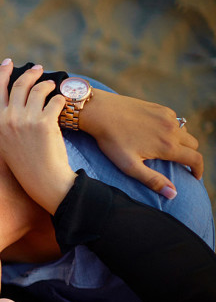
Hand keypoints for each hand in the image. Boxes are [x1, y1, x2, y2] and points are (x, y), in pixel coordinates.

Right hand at [0, 60, 75, 213]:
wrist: (41, 178)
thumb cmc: (22, 160)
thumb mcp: (1, 138)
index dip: (2, 72)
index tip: (8, 62)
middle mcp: (9, 118)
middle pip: (19, 85)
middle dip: (30, 73)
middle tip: (38, 69)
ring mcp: (27, 119)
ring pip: (38, 89)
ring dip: (47, 85)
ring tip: (51, 87)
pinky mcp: (46, 122)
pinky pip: (55, 100)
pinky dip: (60, 100)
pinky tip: (61, 104)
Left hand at [80, 91, 202, 196]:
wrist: (102, 112)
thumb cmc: (112, 141)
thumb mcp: (129, 166)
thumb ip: (153, 180)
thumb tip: (173, 194)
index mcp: (167, 146)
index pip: (195, 159)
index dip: (198, 170)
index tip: (195, 176)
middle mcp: (172, 130)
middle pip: (193, 145)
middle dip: (190, 155)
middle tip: (181, 163)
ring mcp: (167, 116)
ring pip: (185, 131)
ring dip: (182, 141)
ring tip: (169, 149)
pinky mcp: (160, 108)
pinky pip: (175, 120)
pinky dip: (172, 128)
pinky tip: (158, 133)